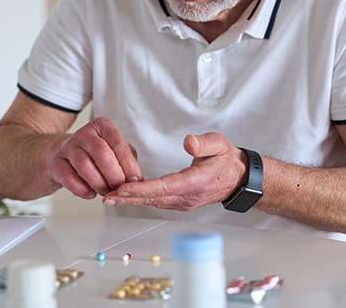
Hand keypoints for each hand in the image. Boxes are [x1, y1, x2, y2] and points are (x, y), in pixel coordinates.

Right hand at [51, 117, 141, 198]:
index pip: (118, 143)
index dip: (128, 164)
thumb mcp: (115, 151)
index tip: (135, 180)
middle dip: (114, 175)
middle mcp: (85, 133)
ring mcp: (69, 147)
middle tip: (119, 188)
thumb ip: (128, 161)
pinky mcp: (57, 162)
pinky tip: (90, 194)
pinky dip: (82, 189)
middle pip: (102, 153)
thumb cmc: (97, 154)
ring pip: (84, 165)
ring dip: (98, 183)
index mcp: (103, 126)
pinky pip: (68, 177)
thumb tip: (138, 181)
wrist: (68, 156)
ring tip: (106, 192)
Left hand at [102, 133, 246, 210]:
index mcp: (195, 182)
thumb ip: (203, 143)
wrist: (238, 179)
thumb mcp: (219, 144)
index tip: (123, 187)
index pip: (165, 186)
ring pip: (154, 201)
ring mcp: (183, 202)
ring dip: (132, 200)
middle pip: (154, 198)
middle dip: (129, 198)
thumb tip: (188, 142)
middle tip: (107, 196)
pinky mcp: (179, 202)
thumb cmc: (227, 160)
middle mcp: (187, 196)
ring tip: (110, 196)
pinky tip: (126, 195)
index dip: (142, 188)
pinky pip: (157, 201)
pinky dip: (141, 199)